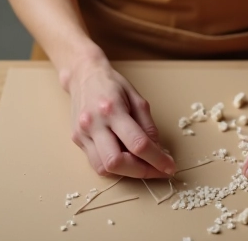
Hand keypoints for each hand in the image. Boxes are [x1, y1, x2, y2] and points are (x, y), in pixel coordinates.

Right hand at [67, 57, 176, 178]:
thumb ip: (148, 126)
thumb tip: (158, 150)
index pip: (137, 143)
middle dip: (141, 172)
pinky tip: (125, 157)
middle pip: (117, 162)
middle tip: (157, 170)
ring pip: (104, 168)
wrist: (84, 75)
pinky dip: (114, 166)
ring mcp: (82, 133)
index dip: (157, 159)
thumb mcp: (137, 99)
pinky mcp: (77, 140)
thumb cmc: (112, 85)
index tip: (170, 167)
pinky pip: (96, 163)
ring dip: (126, 172)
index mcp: (112, 109)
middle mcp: (94, 123)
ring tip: (141, 164)